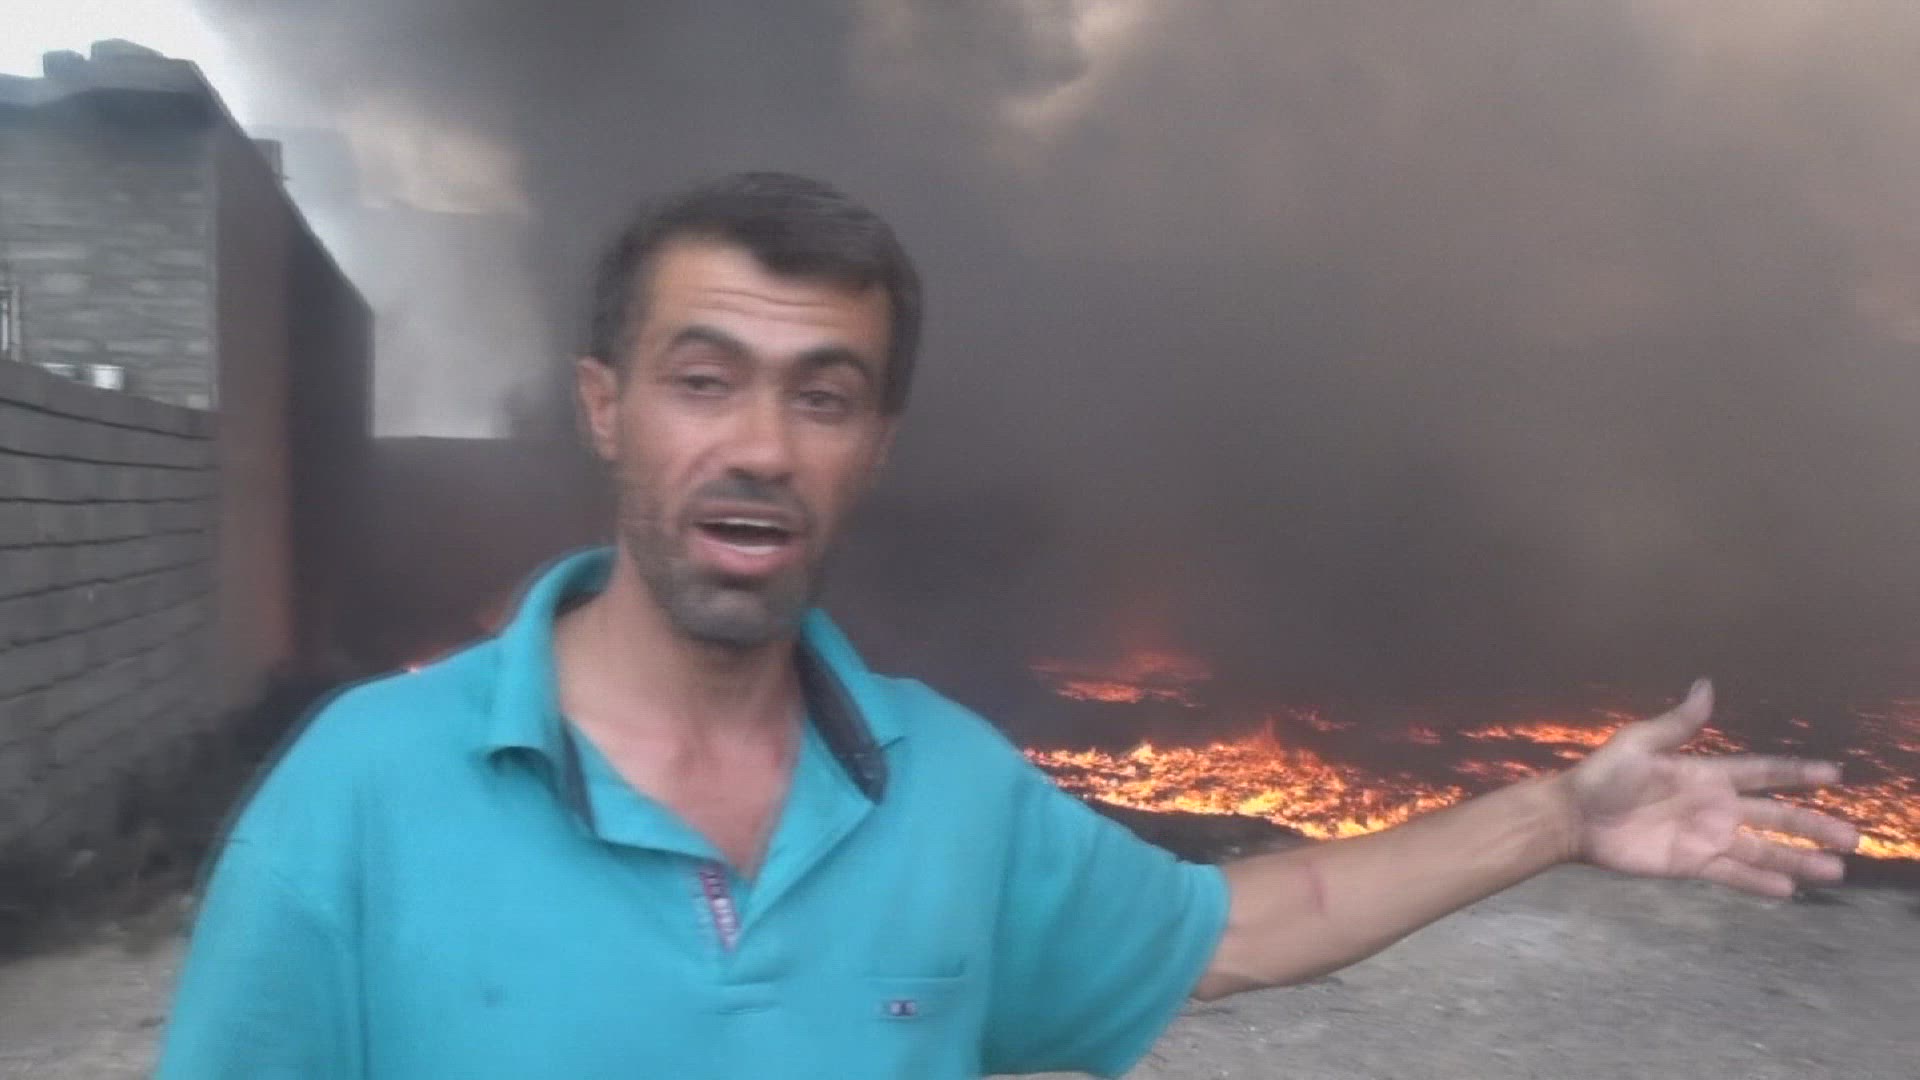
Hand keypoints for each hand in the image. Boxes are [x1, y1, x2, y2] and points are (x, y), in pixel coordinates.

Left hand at [1561, 680, 1860, 896]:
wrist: (1573, 816)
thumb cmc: (1603, 775)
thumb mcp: (1640, 743)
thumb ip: (1679, 723)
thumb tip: (1707, 684)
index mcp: (1706, 774)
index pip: (1762, 772)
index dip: (1797, 774)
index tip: (1835, 775)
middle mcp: (1715, 806)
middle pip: (1775, 816)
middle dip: (1813, 825)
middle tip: (1853, 837)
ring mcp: (1706, 837)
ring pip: (1762, 849)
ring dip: (1798, 860)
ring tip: (1835, 871)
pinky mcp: (1691, 863)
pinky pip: (1732, 874)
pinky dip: (1759, 882)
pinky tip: (1789, 890)